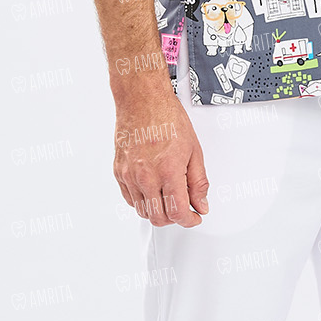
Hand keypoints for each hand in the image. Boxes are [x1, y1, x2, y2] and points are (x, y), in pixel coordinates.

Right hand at [113, 85, 208, 226]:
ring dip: (158, 211)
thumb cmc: (167, 117)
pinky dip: (142, 202)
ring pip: (142, 211)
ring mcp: (129, 175)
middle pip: (158, 218)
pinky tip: (152, 192)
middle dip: (174, 219)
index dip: (189, 220)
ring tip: (168, 198)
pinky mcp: (119, 172)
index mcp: (168, 171)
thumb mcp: (194, 150)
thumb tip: (201, 203)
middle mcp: (146, 176)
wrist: (142, 100)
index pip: (178, 212)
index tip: (195, 217)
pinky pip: (129, 199)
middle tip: (184, 209)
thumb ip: (199, 182)